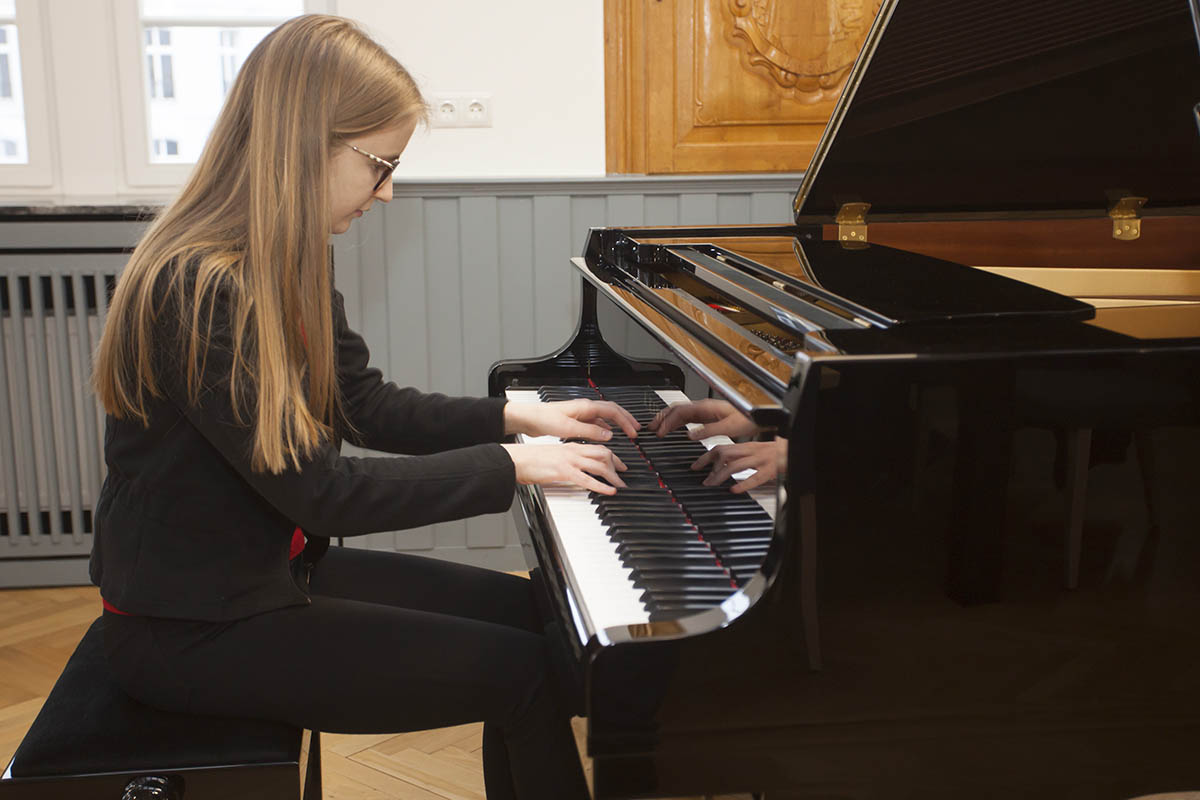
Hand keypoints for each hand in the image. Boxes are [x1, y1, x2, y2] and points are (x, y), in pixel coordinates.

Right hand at [500, 442, 627, 494]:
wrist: (516, 459)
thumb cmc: (531, 460)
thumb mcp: (554, 456)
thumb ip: (568, 461)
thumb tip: (577, 470)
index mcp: (571, 446)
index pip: (598, 447)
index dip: (613, 456)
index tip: (620, 464)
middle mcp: (573, 451)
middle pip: (603, 453)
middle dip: (617, 464)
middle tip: (624, 475)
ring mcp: (569, 461)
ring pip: (599, 465)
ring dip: (613, 476)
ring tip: (620, 485)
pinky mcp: (564, 472)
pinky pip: (588, 479)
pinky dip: (601, 485)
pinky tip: (609, 490)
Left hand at [504, 399, 639, 441]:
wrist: (529, 419)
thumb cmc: (544, 419)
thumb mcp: (569, 428)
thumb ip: (590, 431)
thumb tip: (609, 434)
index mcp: (586, 407)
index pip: (613, 411)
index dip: (626, 421)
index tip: (634, 432)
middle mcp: (585, 408)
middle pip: (612, 411)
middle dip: (626, 419)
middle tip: (637, 429)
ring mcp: (581, 413)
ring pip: (605, 416)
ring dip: (617, 423)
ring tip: (626, 432)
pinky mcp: (576, 420)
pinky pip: (597, 421)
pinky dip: (606, 427)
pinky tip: (607, 434)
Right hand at [646, 399, 756, 440]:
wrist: (757, 417)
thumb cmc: (746, 419)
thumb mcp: (728, 427)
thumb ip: (708, 430)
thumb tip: (690, 434)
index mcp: (706, 407)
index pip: (680, 412)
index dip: (667, 421)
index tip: (659, 432)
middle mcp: (703, 407)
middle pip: (676, 409)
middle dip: (661, 417)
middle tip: (649, 427)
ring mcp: (704, 410)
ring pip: (680, 412)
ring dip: (667, 419)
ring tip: (656, 428)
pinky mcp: (706, 416)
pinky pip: (686, 417)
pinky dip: (675, 421)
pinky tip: (672, 428)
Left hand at [691, 438, 785, 493]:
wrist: (795, 450)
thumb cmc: (776, 452)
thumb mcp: (755, 451)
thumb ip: (740, 456)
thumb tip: (722, 465)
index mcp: (746, 446)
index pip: (721, 447)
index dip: (705, 457)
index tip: (695, 467)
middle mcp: (751, 451)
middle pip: (725, 453)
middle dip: (709, 466)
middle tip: (703, 480)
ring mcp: (760, 460)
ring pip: (736, 465)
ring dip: (720, 475)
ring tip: (712, 484)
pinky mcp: (770, 471)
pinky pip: (755, 477)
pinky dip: (743, 484)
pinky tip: (734, 489)